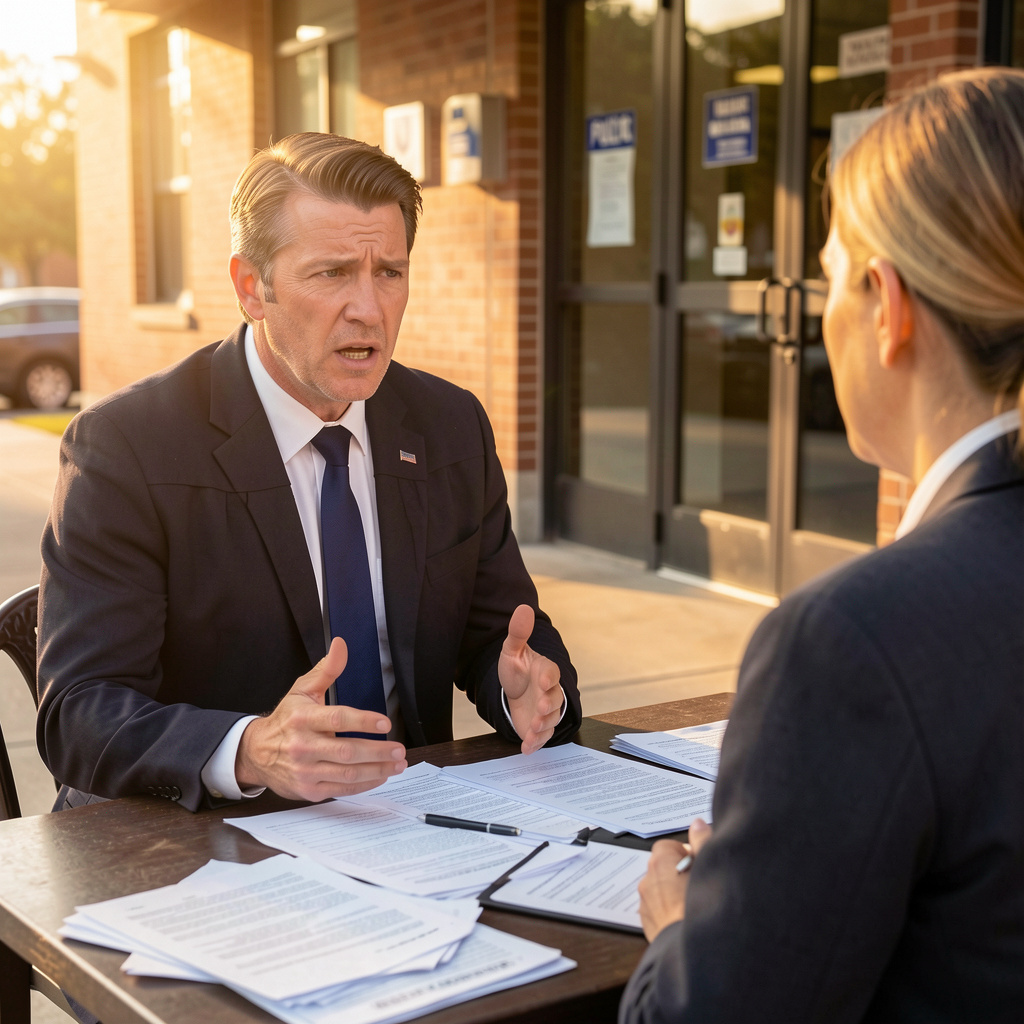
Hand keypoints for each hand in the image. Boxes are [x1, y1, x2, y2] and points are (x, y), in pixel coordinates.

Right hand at [235, 638, 407, 800]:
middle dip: (377, 751)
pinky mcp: (308, 789)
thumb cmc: (286, 719)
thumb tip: (340, 645)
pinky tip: (380, 776)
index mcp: (303, 718)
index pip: (337, 719)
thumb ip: (326, 669)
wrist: (255, 753)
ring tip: (397, 763)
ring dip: (377, 770)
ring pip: (347, 773)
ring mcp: (305, 770)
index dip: (363, 721)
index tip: (385, 723)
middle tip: (399, 748)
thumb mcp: (302, 690)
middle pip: (346, 750)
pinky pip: (342, 788)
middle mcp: (302, 745)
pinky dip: (365, 784)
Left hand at [498, 604, 563, 754]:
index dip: (549, 677)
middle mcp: (548, 692)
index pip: (551, 673)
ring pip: (550, 720)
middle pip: (554, 699)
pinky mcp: (538, 727)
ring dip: (543, 726)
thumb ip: (518, 632)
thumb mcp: (512, 651)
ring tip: (532, 729)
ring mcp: (545, 711)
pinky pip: (541, 737)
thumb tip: (524, 607)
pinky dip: (535, 743)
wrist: (515, 691)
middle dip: (548, 706)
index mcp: (544, 671)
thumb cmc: (517, 669)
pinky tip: (525, 748)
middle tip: (539, 709)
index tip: (543, 681)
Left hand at [637, 818, 712, 941]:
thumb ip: (702, 841)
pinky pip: (657, 908)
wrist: (688, 948)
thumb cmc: (699, 908)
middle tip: (698, 882)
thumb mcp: (707, 866)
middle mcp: (648, 878)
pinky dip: (668, 909)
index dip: (685, 853)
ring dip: (672, 891)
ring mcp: (645, 901)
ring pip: (660, 888)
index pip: (668, 845)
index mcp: (661, 861)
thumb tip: (697, 824)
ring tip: (693, 903)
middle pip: (663, 866)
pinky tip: (685, 917)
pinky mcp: (647, 921)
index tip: (698, 863)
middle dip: (679, 871)